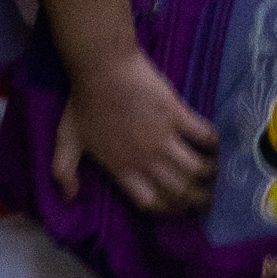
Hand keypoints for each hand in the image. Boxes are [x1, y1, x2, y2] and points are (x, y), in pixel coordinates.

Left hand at [63, 48, 216, 214]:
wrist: (101, 67)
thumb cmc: (83, 102)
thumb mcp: (67, 140)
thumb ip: (64, 171)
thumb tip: (69, 198)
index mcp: (122, 168)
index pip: (151, 202)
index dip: (167, 210)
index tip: (175, 208)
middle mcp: (146, 159)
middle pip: (179, 191)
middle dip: (195, 201)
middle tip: (204, 200)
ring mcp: (163, 137)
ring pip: (196, 168)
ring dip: (208, 175)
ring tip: (212, 174)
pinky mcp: (176, 114)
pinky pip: (203, 135)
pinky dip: (212, 143)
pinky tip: (212, 143)